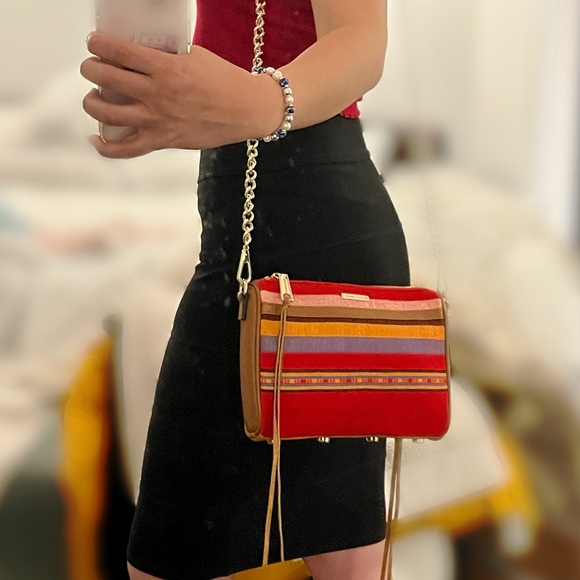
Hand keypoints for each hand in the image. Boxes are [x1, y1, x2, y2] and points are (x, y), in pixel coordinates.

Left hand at [80, 32, 278, 157]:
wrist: (246, 110)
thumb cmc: (225, 81)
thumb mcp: (195, 56)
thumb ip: (166, 56)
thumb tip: (141, 54)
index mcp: (166, 68)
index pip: (117, 51)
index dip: (97, 43)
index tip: (94, 42)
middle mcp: (157, 95)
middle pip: (105, 78)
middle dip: (90, 68)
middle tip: (93, 66)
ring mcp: (158, 121)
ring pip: (107, 113)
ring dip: (91, 102)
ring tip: (94, 96)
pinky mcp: (163, 141)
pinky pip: (126, 150)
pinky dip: (106, 147)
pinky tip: (96, 138)